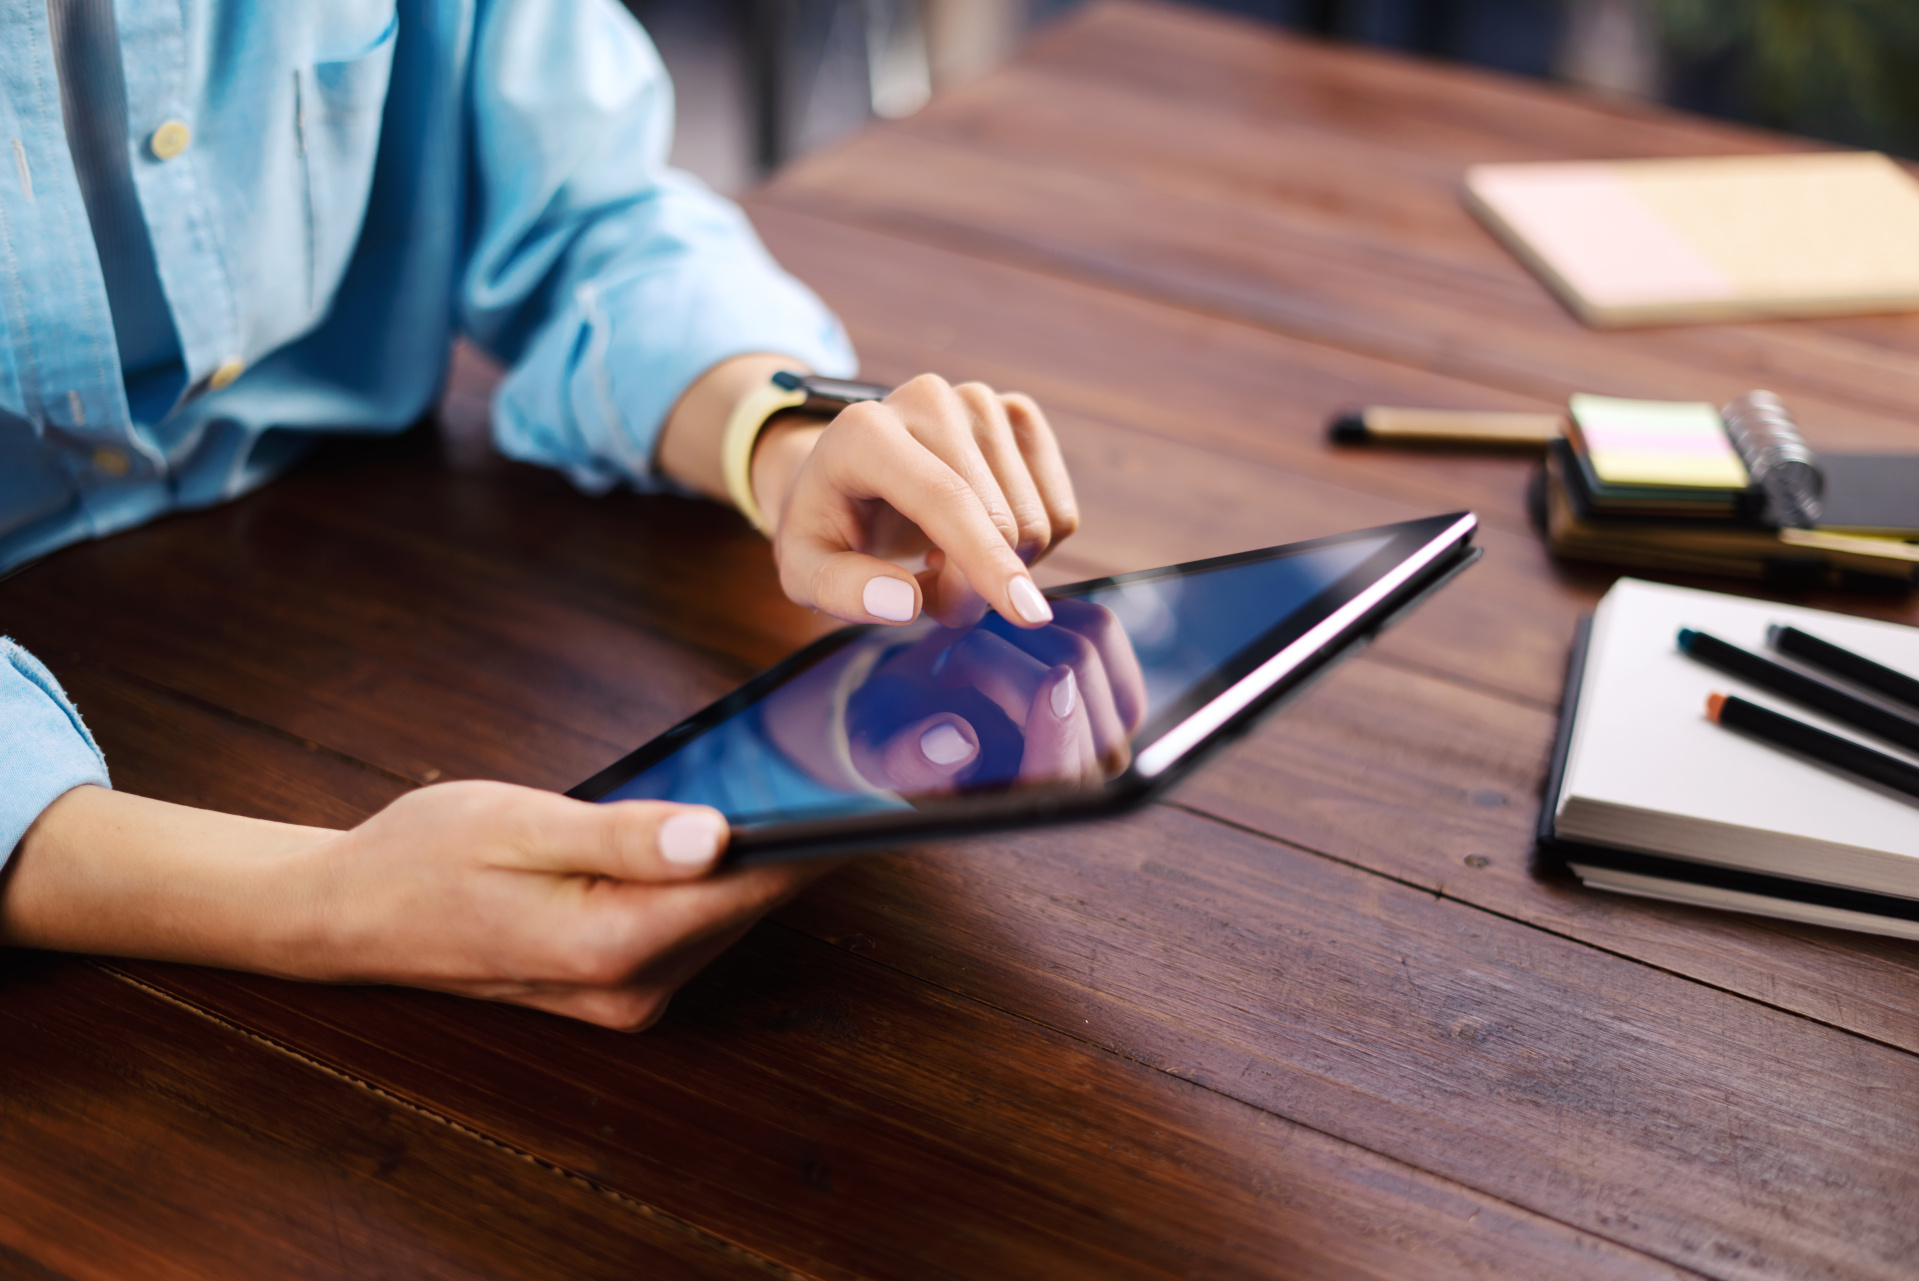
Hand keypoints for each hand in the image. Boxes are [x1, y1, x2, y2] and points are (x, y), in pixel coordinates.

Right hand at [4, 783, 831, 1030]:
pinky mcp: (616, 984)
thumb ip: (625, 835)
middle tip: (844, 760)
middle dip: (797, 838)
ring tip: (802, 781)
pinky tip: (729, 826)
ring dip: (761, 858)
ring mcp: (624, 994)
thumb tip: (719, 835)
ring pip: (725, 915)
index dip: (818, 837)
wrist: (348, 914)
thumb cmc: (423, 856)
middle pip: (748, 903)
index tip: (877, 789)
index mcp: (610, 944)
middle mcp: (629, 987)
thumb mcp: (521, 823)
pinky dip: (717, 879)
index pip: (750, 886)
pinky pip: (693, 924)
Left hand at [753, 373, 1079, 629]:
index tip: (1026, 616)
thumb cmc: (827, 526)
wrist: (848, 474)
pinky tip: (978, 534)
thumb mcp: (805, 569)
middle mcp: (927, 399)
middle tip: (927, 590)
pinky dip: (1028, 549)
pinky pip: (1060, 512)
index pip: (945, 498)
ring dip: (998, 568)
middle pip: (999, 519)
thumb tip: (905, 604)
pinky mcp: (1018, 415)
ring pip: (1037, 521)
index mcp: (865, 431)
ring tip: (942, 556)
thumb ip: (841, 591)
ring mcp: (979, 401)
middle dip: (975, 585)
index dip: (985, 559)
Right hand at [841, 599, 1146, 792]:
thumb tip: (958, 742)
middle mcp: (1080, 775)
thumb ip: (910, 758)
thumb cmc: (897, 735)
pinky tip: (1014, 631)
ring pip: (1088, 650)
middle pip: (1074, 691)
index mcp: (1024, 806)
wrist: (919, 704)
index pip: (1065, 777)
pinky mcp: (1115, 680)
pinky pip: (1099, 628)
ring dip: (1020, 631)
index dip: (1064, 731)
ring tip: (977, 649)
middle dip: (999, 656)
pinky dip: (1052, 612)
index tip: (1053, 683)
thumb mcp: (880, 751)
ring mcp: (1107, 727)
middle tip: (947, 665)